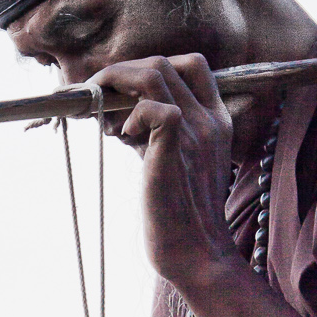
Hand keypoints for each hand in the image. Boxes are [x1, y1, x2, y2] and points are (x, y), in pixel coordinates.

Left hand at [90, 53, 239, 293]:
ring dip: (117, 82)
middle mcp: (210, 121)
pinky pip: (151, 106)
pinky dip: (128, 114)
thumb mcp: (178, 164)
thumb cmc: (181, 216)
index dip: (153, 65)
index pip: (193, 65)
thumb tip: (124, 119)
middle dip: (124, 71)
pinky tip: (123, 137)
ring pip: (154, 73)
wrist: (196, 254)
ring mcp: (195, 132)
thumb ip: (160, 137)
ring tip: (102, 108)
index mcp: (217, 122)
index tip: (125, 87)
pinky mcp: (174, 149)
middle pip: (166, 62)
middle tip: (99, 93)